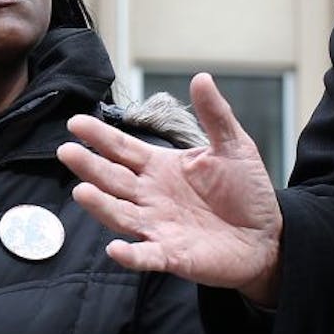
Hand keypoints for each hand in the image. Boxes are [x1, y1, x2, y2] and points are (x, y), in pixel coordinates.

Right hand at [57, 73, 283, 305]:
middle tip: (66, 151)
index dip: (100, 136)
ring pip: (121, 214)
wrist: (268, 236)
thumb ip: (214, 115)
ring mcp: (158, 226)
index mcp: (160, 167)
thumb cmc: (246, 191)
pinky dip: (131, 255)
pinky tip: (116, 249)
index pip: (122, 149)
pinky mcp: (172, 255)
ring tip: (82, 191)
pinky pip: (146, 256)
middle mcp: (151, 196)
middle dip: (89, 165)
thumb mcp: (233, 146)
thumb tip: (201, 77)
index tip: (76, 123)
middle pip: (112, 179)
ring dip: (101, 205)